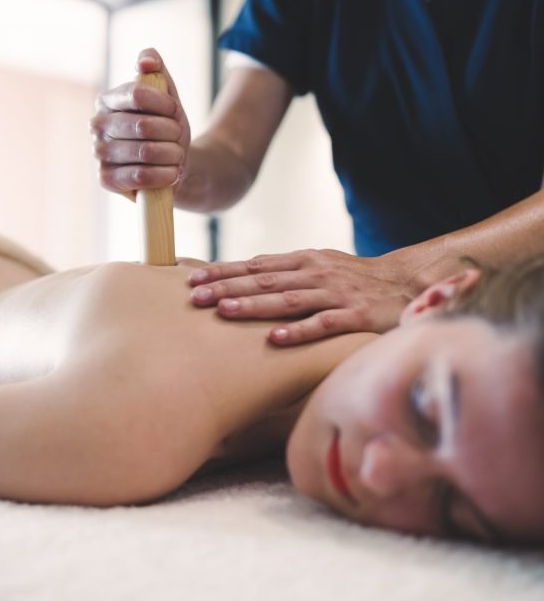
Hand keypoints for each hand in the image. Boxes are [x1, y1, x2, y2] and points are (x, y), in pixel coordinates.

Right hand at [90, 48, 190, 199]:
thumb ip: (156, 70)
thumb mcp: (167, 96)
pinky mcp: (105, 179)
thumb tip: (145, 62)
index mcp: (108, 100)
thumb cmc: (167, 128)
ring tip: (176, 156)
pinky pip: (140, 176)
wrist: (174, 165)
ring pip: (145, 152)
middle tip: (177, 139)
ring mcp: (98, 153)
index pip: (137, 94)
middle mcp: (97, 125)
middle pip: (143, 126)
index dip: (164, 104)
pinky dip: (164, 175)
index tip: (175, 112)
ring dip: (172, 155)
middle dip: (171, 133)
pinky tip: (172, 173)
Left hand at [188, 249, 417, 344]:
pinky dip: (300, 331)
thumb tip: (244, 271)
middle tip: (196, 296)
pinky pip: (325, 324)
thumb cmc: (355, 277)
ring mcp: (336, 294)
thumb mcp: (319, 264)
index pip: (255, 265)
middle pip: (264, 281)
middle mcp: (316, 273)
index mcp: (304, 261)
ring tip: (225, 311)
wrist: (408, 282)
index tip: (192, 278)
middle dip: (227, 287)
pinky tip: (277, 339)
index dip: (223, 271)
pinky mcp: (357, 316)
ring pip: (289, 299)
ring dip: (255, 305)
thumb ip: (284, 269)